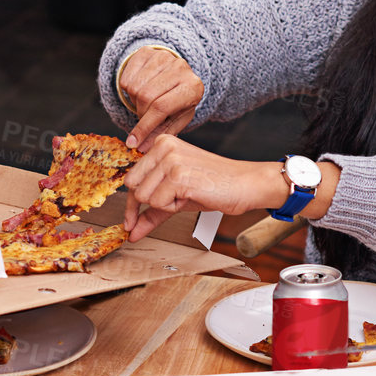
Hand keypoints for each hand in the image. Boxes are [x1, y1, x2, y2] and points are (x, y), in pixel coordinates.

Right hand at [119, 48, 203, 149]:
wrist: (176, 74)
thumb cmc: (177, 102)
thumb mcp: (176, 118)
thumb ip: (161, 133)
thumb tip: (141, 148)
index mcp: (193, 87)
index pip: (162, 108)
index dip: (144, 127)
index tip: (132, 142)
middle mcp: (180, 68)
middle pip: (146, 96)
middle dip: (141, 113)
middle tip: (145, 116)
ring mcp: (163, 57)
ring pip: (135, 87)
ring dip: (134, 100)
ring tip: (145, 102)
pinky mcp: (147, 51)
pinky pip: (126, 76)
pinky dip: (127, 88)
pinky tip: (140, 88)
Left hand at [121, 136, 282, 241]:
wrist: (244, 185)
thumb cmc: (213, 186)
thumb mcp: (176, 196)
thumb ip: (151, 212)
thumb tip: (131, 232)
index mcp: (161, 143)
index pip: (131, 178)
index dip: (131, 204)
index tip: (131, 222)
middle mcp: (163, 146)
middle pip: (133, 188)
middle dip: (152, 202)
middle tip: (178, 198)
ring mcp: (170, 159)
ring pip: (144, 197)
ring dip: (166, 205)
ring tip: (188, 194)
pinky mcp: (178, 175)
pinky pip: (158, 204)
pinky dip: (174, 208)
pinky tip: (192, 196)